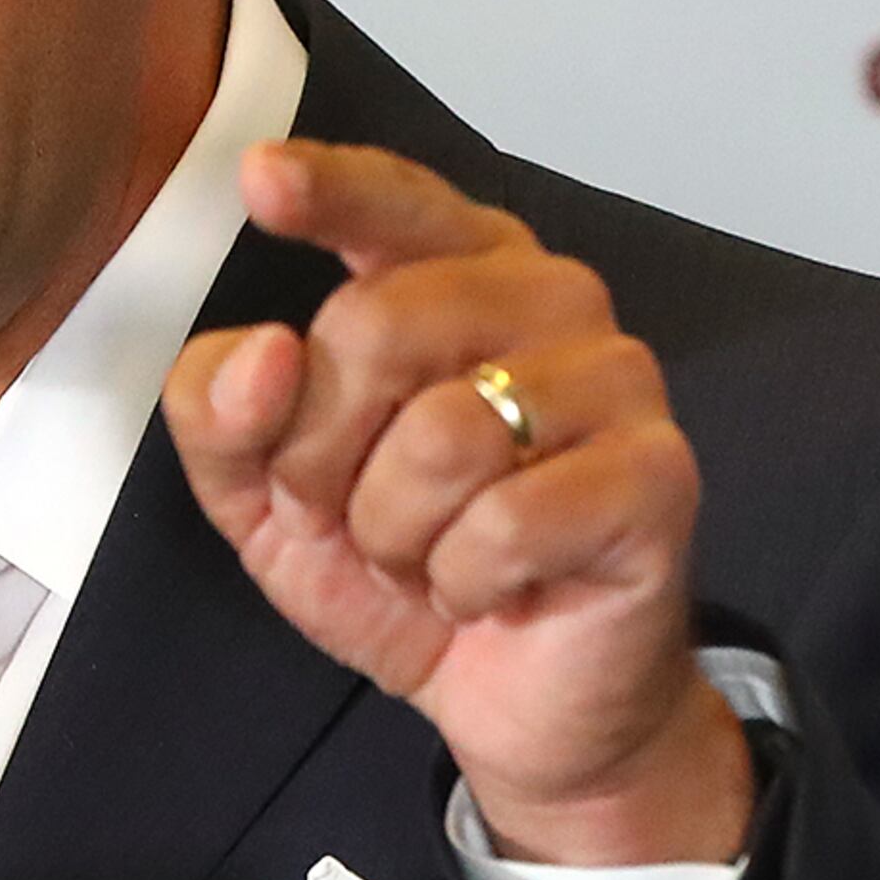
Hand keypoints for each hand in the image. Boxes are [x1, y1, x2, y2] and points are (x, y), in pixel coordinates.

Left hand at [162, 142, 754, 869]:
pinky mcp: (658, 475)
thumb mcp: (266, 497)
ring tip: (428, 557)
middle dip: (324, 452)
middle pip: (377, 322)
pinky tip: (489, 592)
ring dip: (396, 531)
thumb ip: (221, 415)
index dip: (329, 187)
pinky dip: (463, 581)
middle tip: (354, 517)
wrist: (522, 701)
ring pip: (442, 431)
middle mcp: (549, 297)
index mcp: (457, 271)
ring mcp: (616, 379)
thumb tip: (261, 357)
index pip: (392, 202)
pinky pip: (505, 523)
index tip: (261, 177)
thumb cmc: (405, 567)